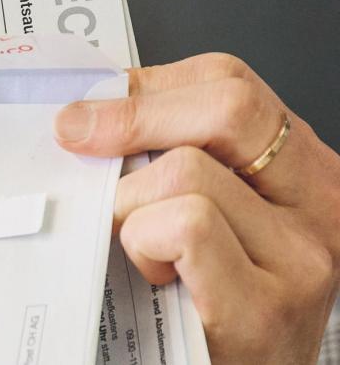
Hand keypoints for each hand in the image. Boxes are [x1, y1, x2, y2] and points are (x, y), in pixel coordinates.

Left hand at [55, 53, 339, 363]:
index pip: (228, 82)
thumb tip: (90, 107)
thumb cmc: (202, 298)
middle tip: (74, 139)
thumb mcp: (205, 208)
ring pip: (185, 171)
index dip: (147, 86)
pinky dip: (142, 243)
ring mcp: (301, 257)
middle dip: (130, 119)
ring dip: (130, 206)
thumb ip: (168, 151)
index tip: (91, 107)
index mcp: (301, 170)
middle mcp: (318, 204)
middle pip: (223, 107)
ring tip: (138, 246)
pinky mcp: (266, 308)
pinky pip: (183, 226)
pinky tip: (151, 275)